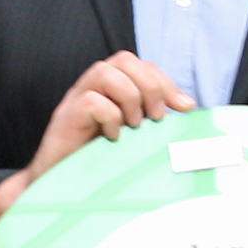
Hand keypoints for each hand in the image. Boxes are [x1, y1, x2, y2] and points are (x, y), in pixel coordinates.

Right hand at [0, 54, 193, 226]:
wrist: (60, 188)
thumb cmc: (99, 163)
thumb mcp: (133, 139)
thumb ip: (152, 123)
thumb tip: (187, 114)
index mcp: (111, 90)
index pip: (141, 65)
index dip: (165, 81)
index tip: (186, 107)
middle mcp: (93, 89)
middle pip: (124, 60)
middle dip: (150, 85)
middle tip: (157, 116)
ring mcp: (76, 101)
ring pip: (104, 72)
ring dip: (129, 96)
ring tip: (135, 125)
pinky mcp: (65, 119)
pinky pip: (90, 101)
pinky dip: (109, 116)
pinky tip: (114, 137)